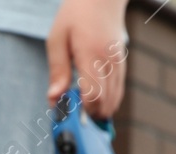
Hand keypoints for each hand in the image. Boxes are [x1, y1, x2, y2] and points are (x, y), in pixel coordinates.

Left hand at [46, 0, 128, 119]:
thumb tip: (54, 99)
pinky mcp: (122, 66)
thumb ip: (57, 71)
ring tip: (80, 105)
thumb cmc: (76, 15)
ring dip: (98, 111)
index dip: (80, 110)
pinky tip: (92, 99)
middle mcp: (109, 62)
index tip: (67, 109)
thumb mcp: (57, 39)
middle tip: (72, 110)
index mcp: (91, 55)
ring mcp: (118, 65)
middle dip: (88, 115)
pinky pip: (118, 93)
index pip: (92, 96)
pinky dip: (106, 102)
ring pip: (114, 102)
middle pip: (105, 104)